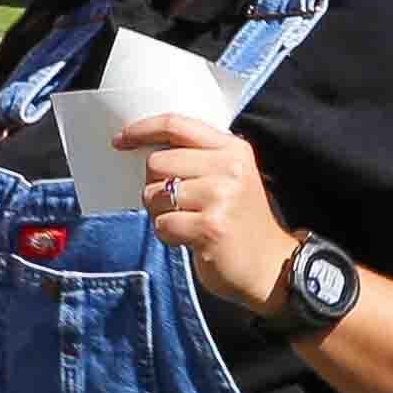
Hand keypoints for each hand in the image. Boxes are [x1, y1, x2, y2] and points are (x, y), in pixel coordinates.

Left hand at [121, 111, 298, 315]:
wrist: (272, 267)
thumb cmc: (239, 222)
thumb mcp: (229, 178)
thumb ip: (196, 158)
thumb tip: (141, 149)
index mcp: (232, 149)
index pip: (176, 125)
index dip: (142, 129)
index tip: (120, 140)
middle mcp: (229, 168)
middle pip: (156, 162)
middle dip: (155, 186)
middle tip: (177, 205)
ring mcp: (221, 197)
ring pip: (154, 195)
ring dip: (161, 213)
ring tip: (188, 222)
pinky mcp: (210, 227)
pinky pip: (162, 224)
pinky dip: (168, 235)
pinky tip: (190, 239)